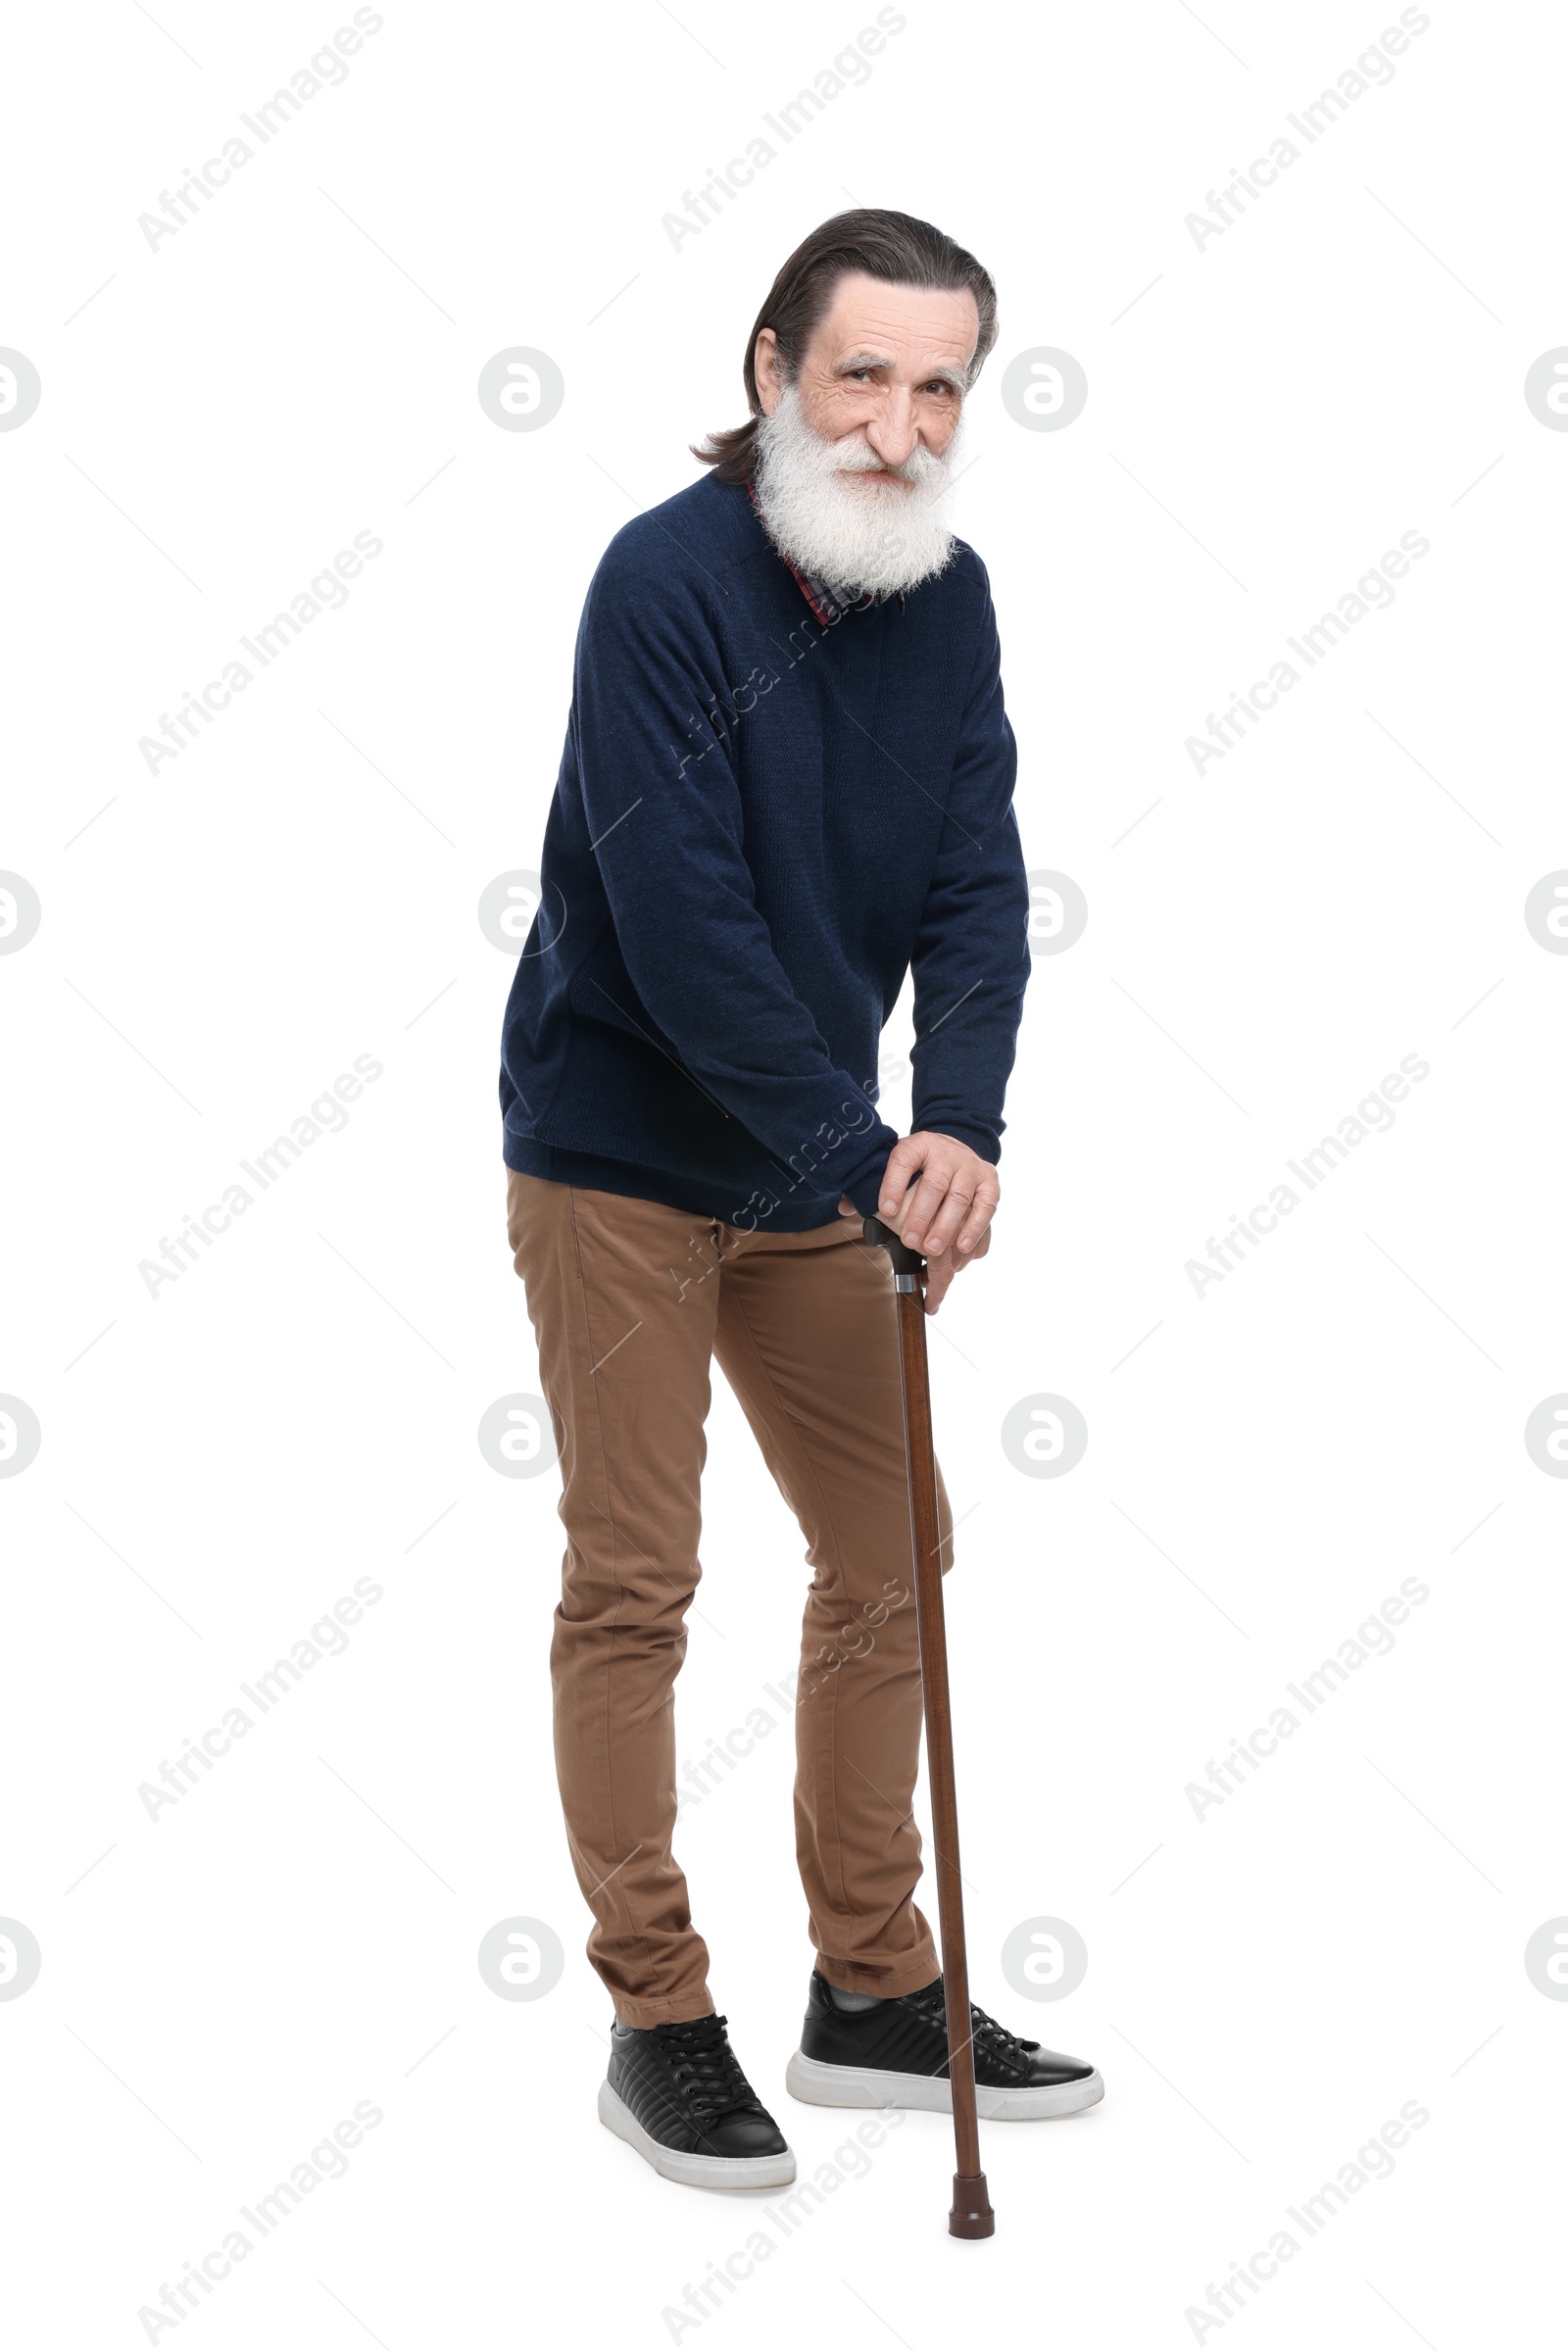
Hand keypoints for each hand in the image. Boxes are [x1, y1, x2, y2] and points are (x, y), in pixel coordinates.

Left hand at [837, 1131, 998, 1315]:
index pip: (903, 1159)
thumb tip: (844, 1208)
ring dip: (946, 1227)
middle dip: (921, 1215)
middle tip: (909, 1241)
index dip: (893, 1184)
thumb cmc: (919, 1166)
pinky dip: (975, 1228)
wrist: (954, 1147)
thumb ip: (870, 1185)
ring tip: (932, 1250)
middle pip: (934, 1184)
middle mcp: (947, 1153)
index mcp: (917, 1146)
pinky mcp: (989, 1182)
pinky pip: (986, 1206)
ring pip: (960, 1198)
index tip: (884, 1210)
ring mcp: (971, 1167)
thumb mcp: (894, 1165)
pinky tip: (962, 1247)